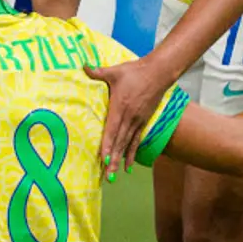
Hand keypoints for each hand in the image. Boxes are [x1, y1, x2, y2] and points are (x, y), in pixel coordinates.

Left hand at [86, 55, 176, 175]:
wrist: (158, 73)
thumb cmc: (135, 72)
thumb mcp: (115, 71)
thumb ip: (98, 72)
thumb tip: (83, 66)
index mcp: (120, 107)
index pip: (112, 129)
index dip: (107, 143)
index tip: (103, 157)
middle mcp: (129, 117)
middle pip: (119, 141)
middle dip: (112, 158)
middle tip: (106, 175)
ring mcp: (137, 121)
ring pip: (127, 144)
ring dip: (119, 160)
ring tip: (113, 175)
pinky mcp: (143, 122)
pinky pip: (136, 141)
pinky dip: (131, 154)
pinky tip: (127, 166)